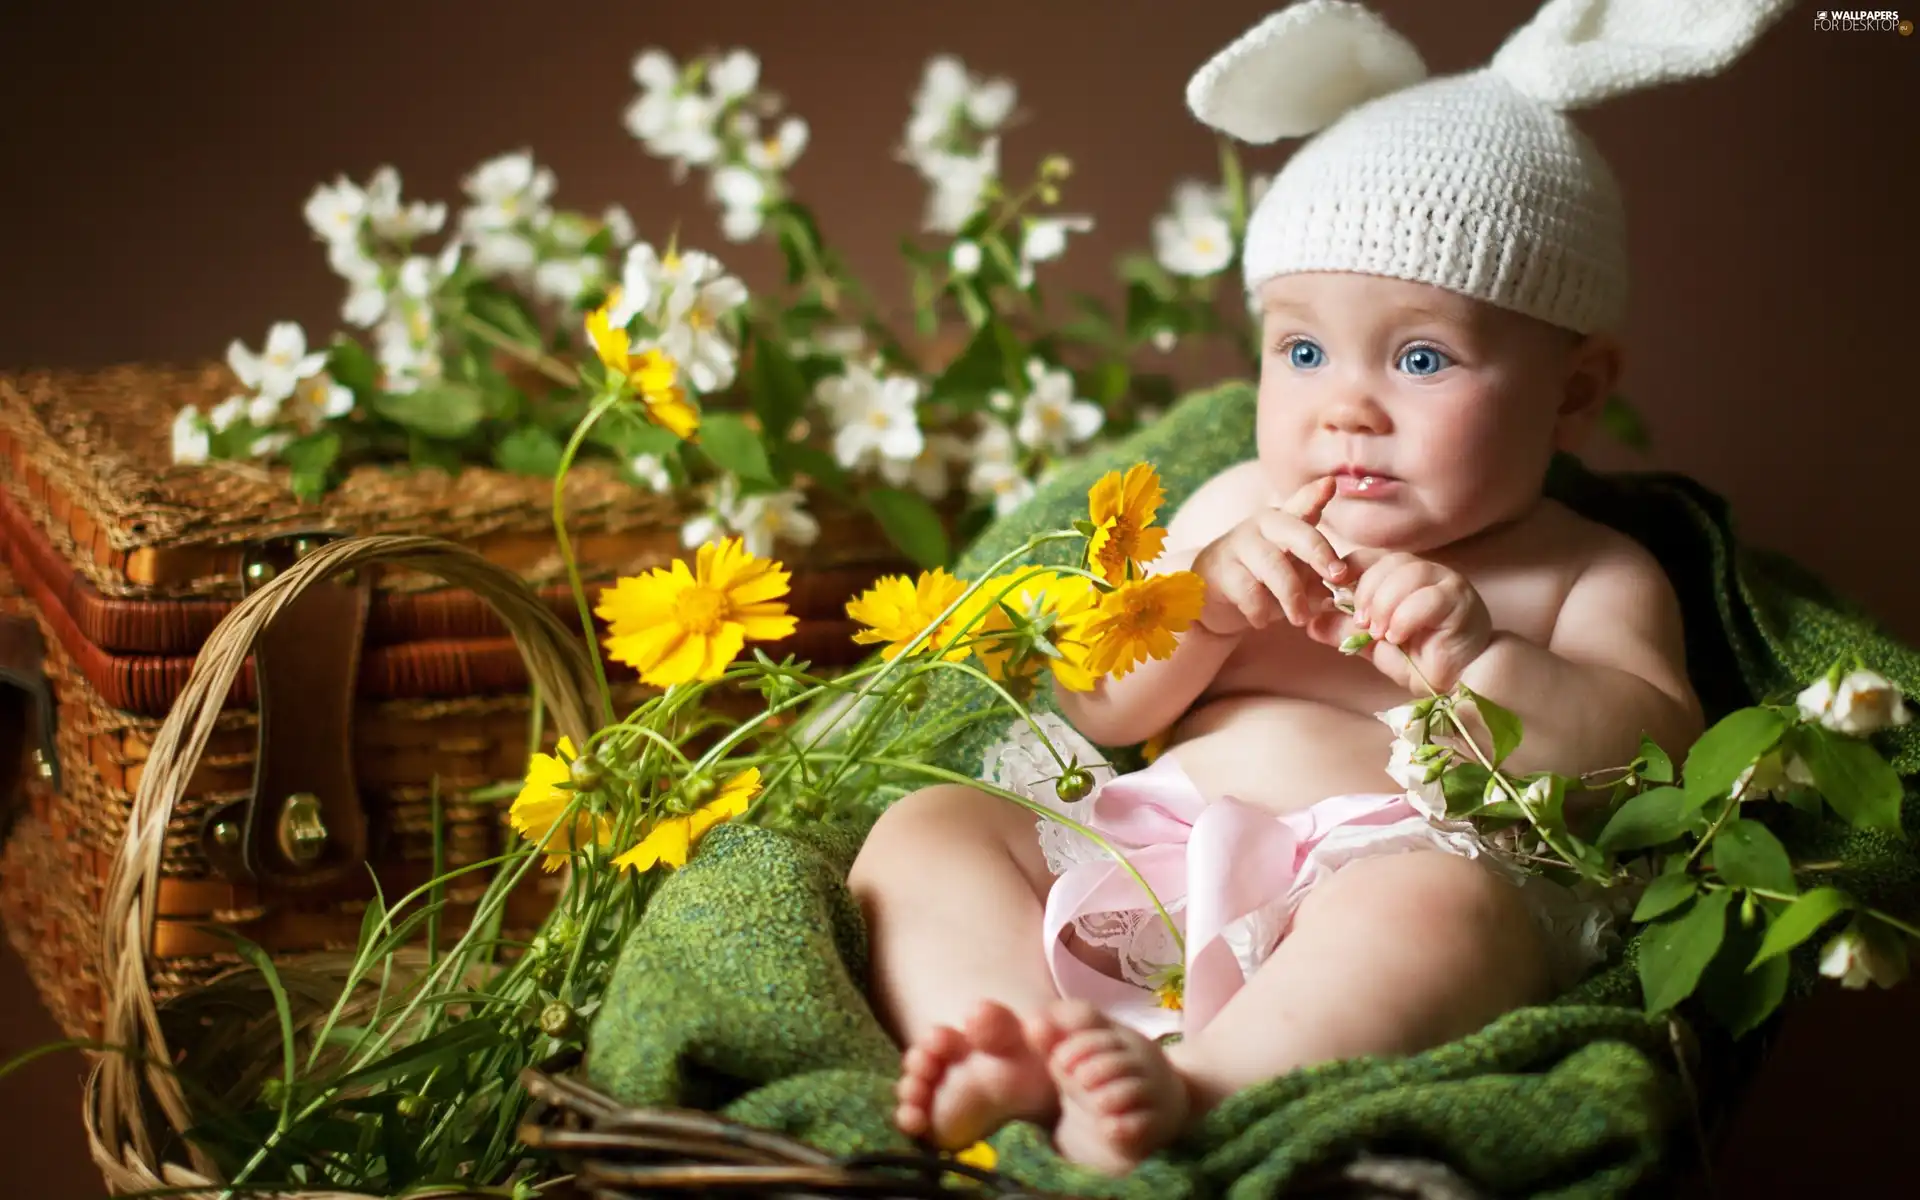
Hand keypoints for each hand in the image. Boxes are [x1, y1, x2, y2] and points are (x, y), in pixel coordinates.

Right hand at [1192, 476, 1350, 636]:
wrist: (1212, 592)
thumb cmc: (1263, 579)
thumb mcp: (1295, 575)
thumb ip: (1319, 581)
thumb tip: (1340, 597)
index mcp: (1287, 522)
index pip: (1303, 503)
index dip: (1316, 494)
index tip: (1331, 484)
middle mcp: (1264, 525)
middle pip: (1296, 533)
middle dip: (1319, 554)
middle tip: (1337, 578)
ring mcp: (1240, 544)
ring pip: (1274, 567)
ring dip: (1292, 596)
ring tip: (1300, 619)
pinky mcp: (1221, 568)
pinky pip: (1248, 591)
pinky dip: (1260, 611)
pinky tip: (1261, 620)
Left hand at [1309, 551, 1491, 690]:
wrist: (1463, 682)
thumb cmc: (1423, 662)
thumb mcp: (1374, 646)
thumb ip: (1345, 631)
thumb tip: (1310, 623)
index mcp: (1404, 577)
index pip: (1370, 557)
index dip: (1348, 570)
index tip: (1333, 594)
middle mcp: (1428, 573)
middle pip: (1388, 562)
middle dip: (1367, 593)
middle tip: (1362, 624)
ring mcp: (1448, 583)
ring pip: (1407, 574)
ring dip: (1385, 606)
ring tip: (1381, 634)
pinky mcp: (1462, 601)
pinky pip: (1428, 598)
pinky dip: (1406, 618)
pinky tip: (1400, 638)